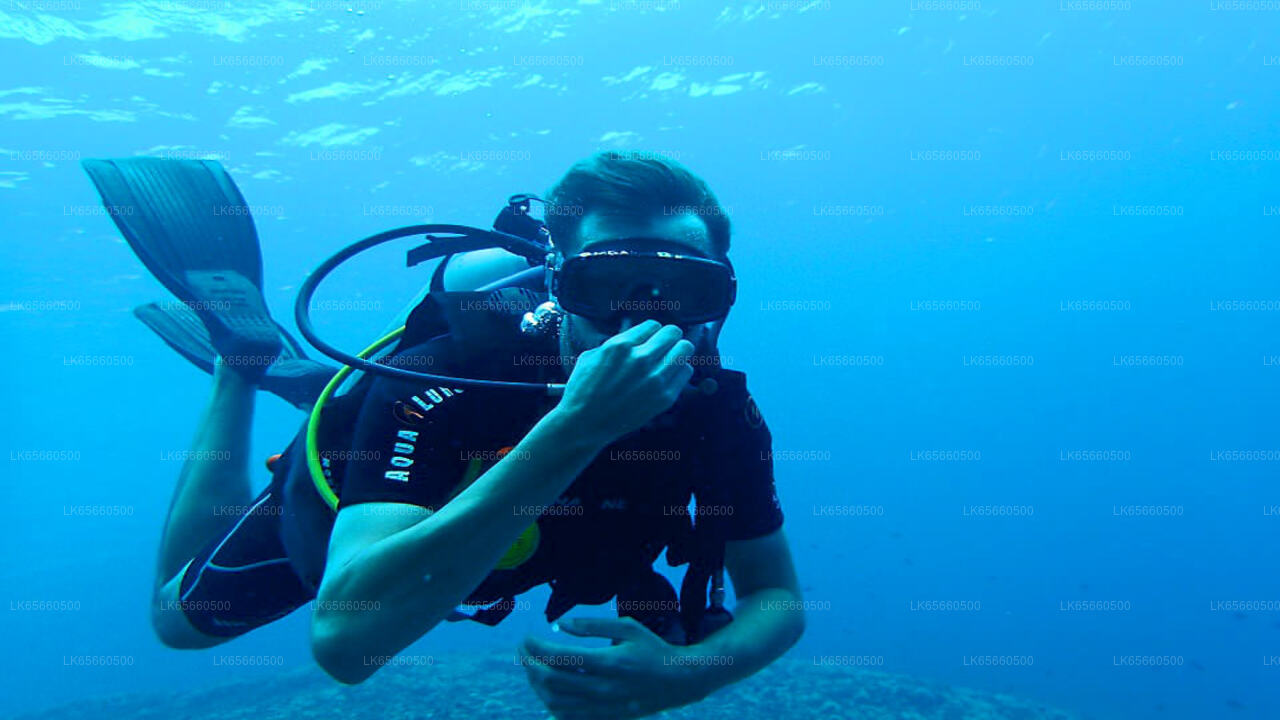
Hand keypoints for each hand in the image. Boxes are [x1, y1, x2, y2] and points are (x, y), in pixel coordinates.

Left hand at [519, 617, 714, 719]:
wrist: (678, 681)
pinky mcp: (604, 717)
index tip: (527, 637)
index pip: (560, 657)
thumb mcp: (628, 627)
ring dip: (536, 685)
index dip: (536, 647)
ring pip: (555, 702)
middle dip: (529, 664)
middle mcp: (603, 688)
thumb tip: (561, 624)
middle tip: (522, 651)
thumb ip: (593, 625)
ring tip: (531, 668)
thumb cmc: (652, 649)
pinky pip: (568, 717)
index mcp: (609, 662)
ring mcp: (603, 707)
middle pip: (552, 681)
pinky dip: (550, 704)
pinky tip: (546, 689)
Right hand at [556, 320, 694, 443]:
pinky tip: (667, 376)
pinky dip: (679, 371)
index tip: (648, 339)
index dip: (651, 332)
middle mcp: (641, 359)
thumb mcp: (591, 356)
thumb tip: (634, 338)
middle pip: (673, 332)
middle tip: (663, 346)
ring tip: (668, 360)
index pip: (653, 325)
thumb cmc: (583, 390)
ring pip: (685, 349)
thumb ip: (616, 343)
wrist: (585, 424)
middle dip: (668, 337)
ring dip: (677, 352)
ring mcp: (655, 379)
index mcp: (621, 345)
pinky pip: (686, 372)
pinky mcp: (665, 397)